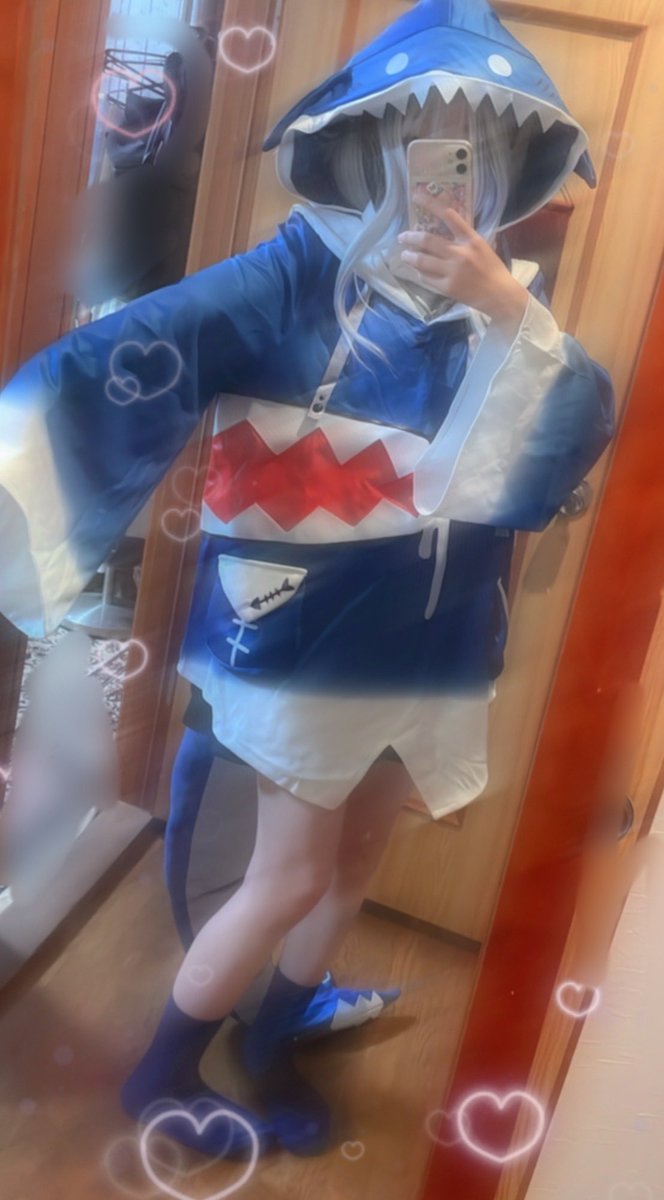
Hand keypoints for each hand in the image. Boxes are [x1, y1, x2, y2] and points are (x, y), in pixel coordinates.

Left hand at [398, 197, 528, 329]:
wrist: (499, 295)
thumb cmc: (491, 268)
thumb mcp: (480, 246)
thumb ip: (462, 237)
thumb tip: (439, 230)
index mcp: (470, 239)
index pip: (448, 215)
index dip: (430, 203)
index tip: (416, 196)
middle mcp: (460, 252)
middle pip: (427, 240)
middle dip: (410, 237)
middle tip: (402, 237)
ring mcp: (452, 271)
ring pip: (422, 260)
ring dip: (409, 256)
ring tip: (404, 254)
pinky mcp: (447, 287)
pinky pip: (426, 277)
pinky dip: (419, 272)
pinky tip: (416, 270)